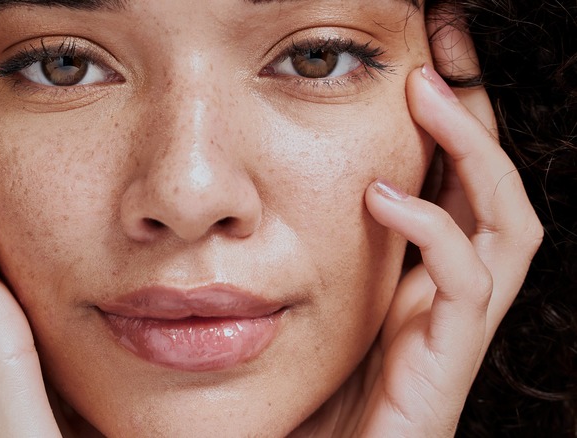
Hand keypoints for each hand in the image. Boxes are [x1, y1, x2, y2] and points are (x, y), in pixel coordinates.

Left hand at [350, 12, 541, 436]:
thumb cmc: (318, 393)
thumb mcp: (324, 301)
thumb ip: (328, 250)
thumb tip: (297, 185)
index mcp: (423, 276)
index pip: (456, 183)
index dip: (454, 119)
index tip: (427, 54)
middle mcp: (451, 294)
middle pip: (497, 190)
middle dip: (478, 115)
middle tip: (441, 49)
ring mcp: (456, 326)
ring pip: (507, 225)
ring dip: (472, 153)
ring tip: (425, 97)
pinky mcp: (446, 360)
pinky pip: (464, 284)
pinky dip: (432, 230)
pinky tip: (383, 198)